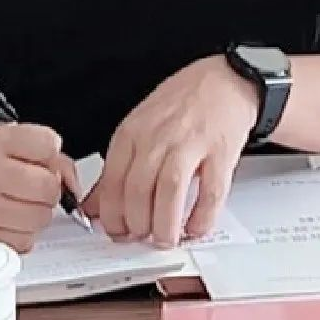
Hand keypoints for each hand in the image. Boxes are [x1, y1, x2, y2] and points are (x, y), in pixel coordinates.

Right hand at [0, 124, 78, 251]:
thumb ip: (32, 148)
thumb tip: (67, 171)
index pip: (47, 144)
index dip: (51, 154)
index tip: (43, 160)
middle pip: (48, 187)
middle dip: (46, 188)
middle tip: (30, 186)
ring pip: (40, 218)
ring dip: (35, 213)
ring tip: (16, 204)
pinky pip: (23, 242)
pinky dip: (21, 235)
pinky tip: (6, 221)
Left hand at [82, 56, 258, 247]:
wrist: (224, 80)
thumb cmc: (181, 104)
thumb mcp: (139, 127)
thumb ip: (118, 168)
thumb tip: (95, 207)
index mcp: (132, 132)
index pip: (112, 182)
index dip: (112, 216)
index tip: (116, 231)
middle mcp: (158, 137)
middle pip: (137, 190)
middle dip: (136, 225)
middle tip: (141, 238)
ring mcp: (190, 144)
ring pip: (169, 192)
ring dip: (165, 225)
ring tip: (165, 239)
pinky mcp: (220, 152)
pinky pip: (210, 192)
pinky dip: (202, 217)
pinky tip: (195, 227)